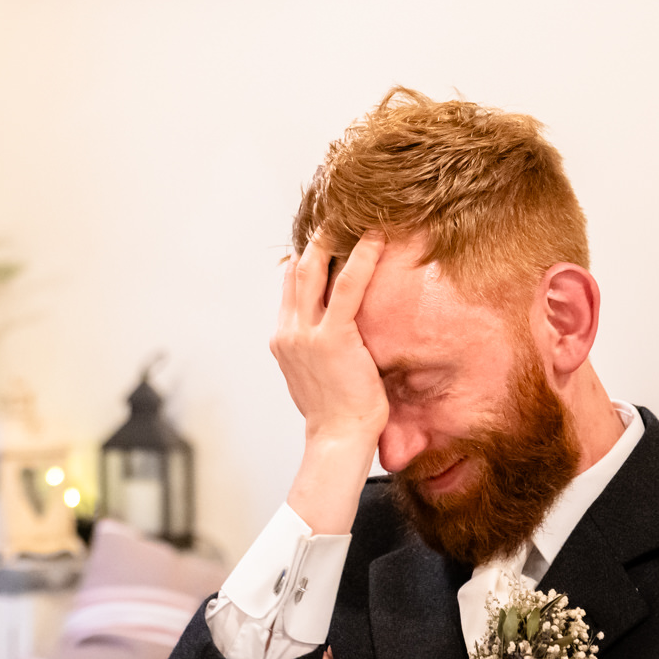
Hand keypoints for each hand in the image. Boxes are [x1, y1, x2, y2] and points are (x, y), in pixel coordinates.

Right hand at [273, 233, 388, 532]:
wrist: (337, 440)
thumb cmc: (335, 416)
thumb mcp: (315, 378)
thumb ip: (315, 351)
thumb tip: (327, 337)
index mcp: (283, 341)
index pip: (288, 289)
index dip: (300, 261)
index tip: (314, 242)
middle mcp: (289, 333)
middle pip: (296, 273)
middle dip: (312, 243)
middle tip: (332, 219)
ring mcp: (306, 334)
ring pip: (314, 272)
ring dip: (331, 242)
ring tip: (351, 219)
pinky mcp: (332, 337)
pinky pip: (347, 288)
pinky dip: (361, 260)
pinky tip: (375, 241)